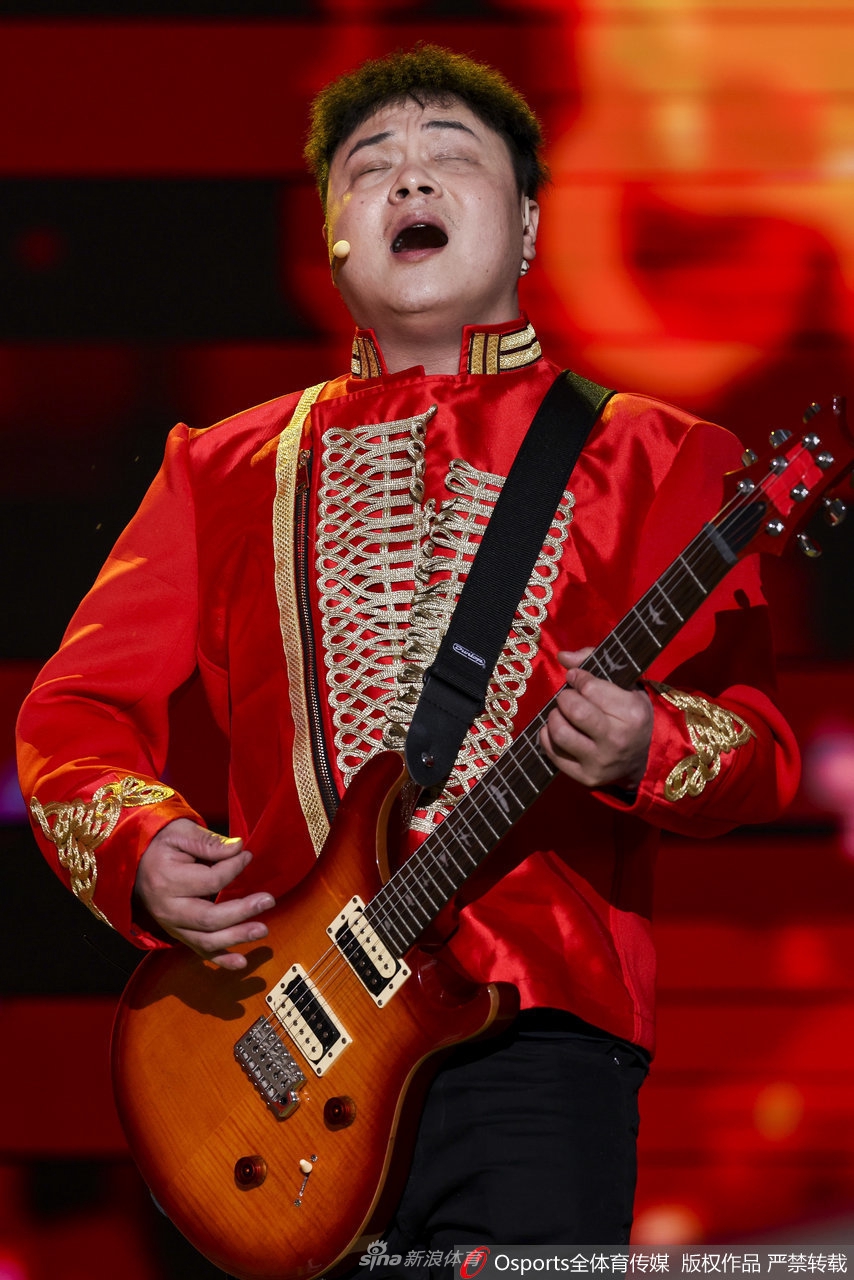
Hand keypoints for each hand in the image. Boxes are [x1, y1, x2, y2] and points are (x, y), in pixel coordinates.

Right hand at [134, 819, 274, 969]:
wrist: (136, 862)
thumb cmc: (161, 844)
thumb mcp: (181, 832)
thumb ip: (209, 842)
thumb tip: (238, 849)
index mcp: (166, 880)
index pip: (210, 880)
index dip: (233, 868)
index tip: (247, 856)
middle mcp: (167, 908)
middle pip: (209, 918)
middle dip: (242, 911)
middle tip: (268, 900)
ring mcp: (171, 925)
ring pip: (206, 940)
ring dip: (236, 937)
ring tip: (262, 929)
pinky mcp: (178, 933)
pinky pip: (199, 950)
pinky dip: (221, 959)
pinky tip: (241, 962)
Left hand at [539, 648, 652, 792]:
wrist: (641, 762)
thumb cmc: (631, 717)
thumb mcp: (626, 686)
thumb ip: (593, 662)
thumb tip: (562, 657)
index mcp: (632, 713)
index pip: (589, 687)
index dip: (577, 677)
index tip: (576, 678)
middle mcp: (617, 739)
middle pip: (573, 709)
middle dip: (565, 697)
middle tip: (568, 697)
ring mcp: (601, 761)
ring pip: (560, 732)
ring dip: (554, 717)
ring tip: (561, 714)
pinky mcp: (586, 777)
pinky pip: (553, 753)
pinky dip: (548, 737)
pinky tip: (557, 730)